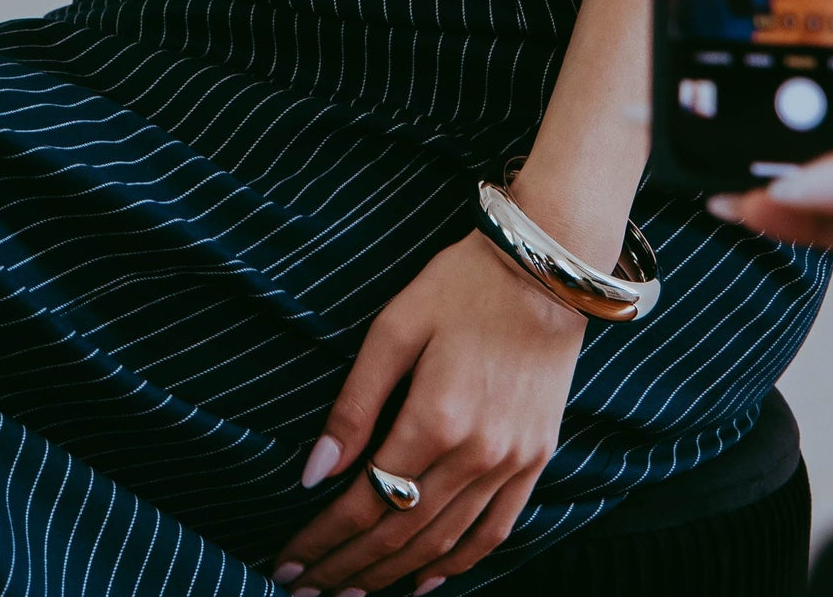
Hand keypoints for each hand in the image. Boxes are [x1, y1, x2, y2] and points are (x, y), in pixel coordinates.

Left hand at [272, 231, 581, 593]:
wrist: (546, 268)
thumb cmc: (461, 285)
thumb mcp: (396, 327)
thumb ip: (355, 402)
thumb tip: (314, 472)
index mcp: (435, 417)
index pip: (365, 500)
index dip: (322, 539)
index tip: (287, 562)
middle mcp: (477, 452)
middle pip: (400, 532)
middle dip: (346, 567)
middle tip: (305, 589)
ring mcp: (512, 461)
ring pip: (443, 542)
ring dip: (392, 575)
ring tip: (349, 592)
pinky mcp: (537, 459)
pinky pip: (495, 532)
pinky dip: (456, 564)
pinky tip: (422, 580)